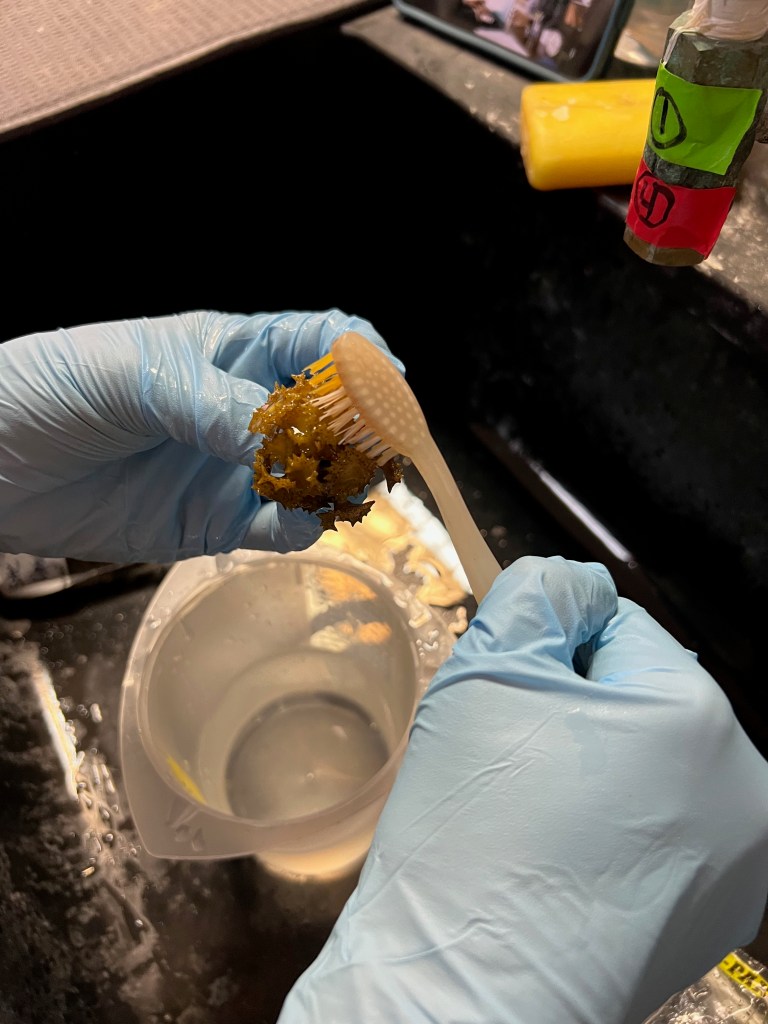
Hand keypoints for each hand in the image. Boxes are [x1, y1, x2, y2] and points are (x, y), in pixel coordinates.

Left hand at [0, 310, 398, 562]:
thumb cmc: (53, 386)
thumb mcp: (134, 375)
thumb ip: (212, 405)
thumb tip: (276, 441)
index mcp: (233, 351)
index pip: (320, 341)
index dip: (362, 356)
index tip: (389, 381)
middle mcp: (245, 409)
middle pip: (333, 414)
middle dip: (362, 429)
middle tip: (373, 448)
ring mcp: (234, 468)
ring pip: (315, 476)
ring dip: (336, 483)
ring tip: (337, 489)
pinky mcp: (216, 521)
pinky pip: (276, 526)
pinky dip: (298, 526)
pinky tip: (296, 521)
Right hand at [279, 555, 767, 1023]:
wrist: (460, 995)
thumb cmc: (470, 833)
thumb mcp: (486, 669)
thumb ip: (538, 591)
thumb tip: (577, 584)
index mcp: (698, 716)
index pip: (618, 627)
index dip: (546, 655)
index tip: (508, 709)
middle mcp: (747, 787)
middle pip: (641, 694)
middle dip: (575, 709)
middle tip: (512, 767)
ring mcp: (740, 859)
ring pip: (651, 758)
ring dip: (595, 765)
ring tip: (534, 818)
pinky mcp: (717, 911)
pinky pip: (661, 823)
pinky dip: (614, 823)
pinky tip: (562, 861)